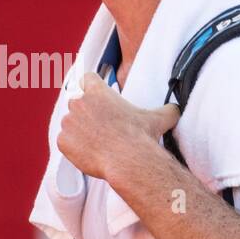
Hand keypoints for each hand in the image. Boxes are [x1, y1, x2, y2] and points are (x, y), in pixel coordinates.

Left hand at [56, 71, 179, 179]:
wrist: (128, 160)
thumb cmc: (141, 136)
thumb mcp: (159, 118)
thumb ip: (167, 110)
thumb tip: (177, 109)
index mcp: (97, 91)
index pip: (85, 78)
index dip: (89, 86)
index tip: (93, 96)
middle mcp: (79, 102)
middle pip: (76, 102)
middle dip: (84, 112)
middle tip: (98, 126)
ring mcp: (68, 122)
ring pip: (69, 123)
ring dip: (78, 131)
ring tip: (96, 143)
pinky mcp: (62, 141)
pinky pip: (65, 142)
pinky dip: (73, 148)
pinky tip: (89, 153)